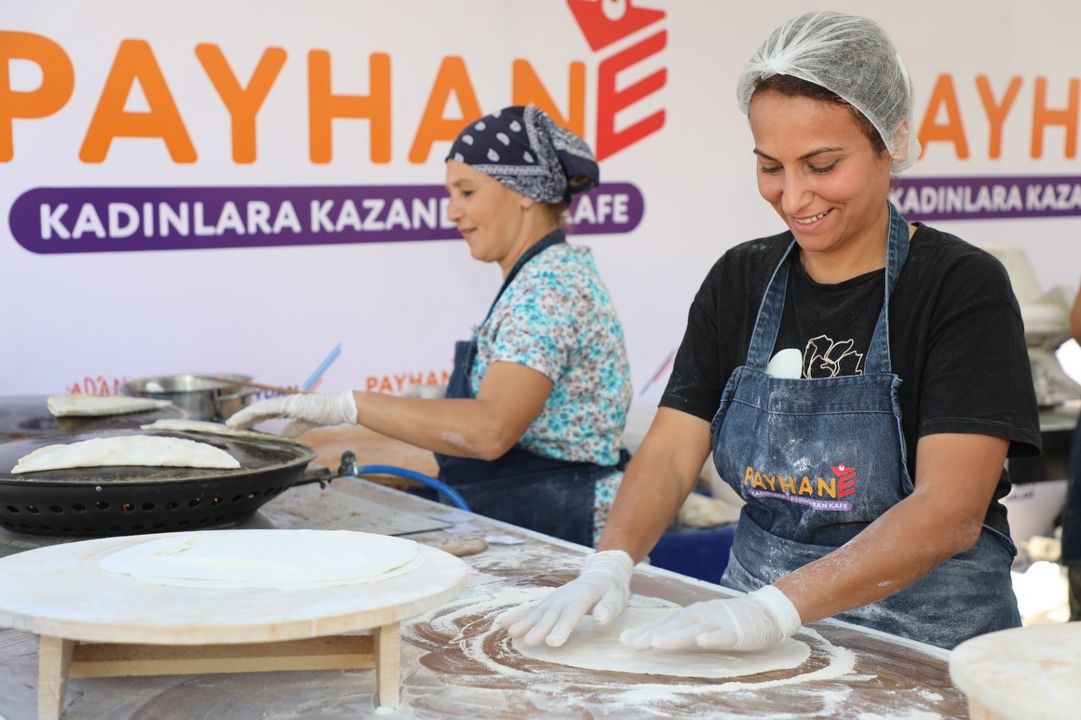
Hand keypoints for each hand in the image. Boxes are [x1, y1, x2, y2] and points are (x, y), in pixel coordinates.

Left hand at [226, 391, 357, 428]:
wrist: (339, 407)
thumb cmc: (327, 413)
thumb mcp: (307, 423)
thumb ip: (294, 428)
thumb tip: (284, 435)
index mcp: (288, 407)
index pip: (265, 413)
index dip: (252, 419)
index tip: (240, 426)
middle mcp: (284, 403)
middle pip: (258, 410)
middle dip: (243, 418)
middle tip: (229, 426)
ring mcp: (286, 402)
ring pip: (259, 408)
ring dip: (244, 416)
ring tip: (231, 423)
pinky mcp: (288, 404)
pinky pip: (267, 408)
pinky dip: (254, 413)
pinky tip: (245, 418)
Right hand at [496, 550, 633, 646]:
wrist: (600, 573)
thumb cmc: (611, 590)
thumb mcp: (617, 597)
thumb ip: (609, 608)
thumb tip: (602, 619)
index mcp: (583, 595)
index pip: (572, 612)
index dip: (562, 627)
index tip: (552, 642)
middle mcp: (564, 596)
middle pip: (551, 614)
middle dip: (540, 627)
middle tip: (529, 641)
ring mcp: (554, 598)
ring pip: (538, 611)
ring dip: (525, 622)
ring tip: (512, 633)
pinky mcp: (548, 602)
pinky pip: (532, 609)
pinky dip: (518, 616)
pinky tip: (504, 624)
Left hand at [619, 585, 800, 652]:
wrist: (766, 611)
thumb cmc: (731, 620)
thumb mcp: (702, 623)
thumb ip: (682, 631)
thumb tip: (656, 638)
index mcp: (692, 615)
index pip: (664, 623)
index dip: (645, 631)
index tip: (624, 640)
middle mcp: (701, 615)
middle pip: (672, 625)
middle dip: (651, 634)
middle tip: (630, 643)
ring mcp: (718, 622)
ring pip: (693, 629)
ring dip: (675, 635)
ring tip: (657, 641)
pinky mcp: (736, 631)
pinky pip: (723, 635)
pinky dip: (712, 637)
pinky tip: (702, 640)